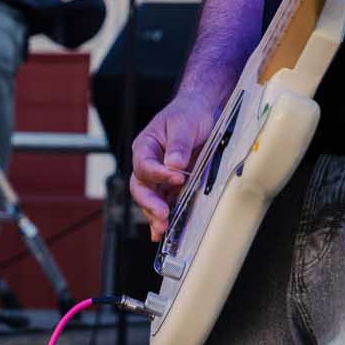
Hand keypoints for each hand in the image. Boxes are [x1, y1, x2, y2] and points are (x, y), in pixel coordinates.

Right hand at [129, 88, 223, 241]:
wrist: (203, 112)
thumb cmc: (189, 113)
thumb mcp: (184, 124)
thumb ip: (178, 144)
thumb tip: (174, 164)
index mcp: (145, 146)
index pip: (144, 165)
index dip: (158, 174)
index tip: (177, 177)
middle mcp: (149, 164)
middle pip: (141, 188)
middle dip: (150, 204)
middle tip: (163, 215)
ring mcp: (160, 177)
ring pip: (151, 200)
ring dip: (156, 215)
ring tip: (164, 229)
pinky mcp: (174, 186)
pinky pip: (166, 203)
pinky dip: (164, 217)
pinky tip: (163, 233)